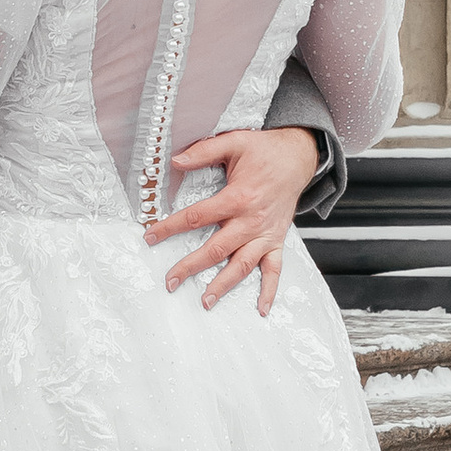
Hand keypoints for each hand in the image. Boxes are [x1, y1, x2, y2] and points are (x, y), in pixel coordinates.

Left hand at [145, 127, 320, 317]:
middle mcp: (252, 220)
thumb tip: (176, 161)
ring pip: (242, 265)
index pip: (197, 216)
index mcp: (238, 197)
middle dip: (191, 266)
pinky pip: (274, 269)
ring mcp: (265, 234)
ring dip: (223, 285)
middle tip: (171, 281)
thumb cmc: (266, 151)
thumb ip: (204, 151)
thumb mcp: (234, 142)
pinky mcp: (277, 240)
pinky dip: (269, 290)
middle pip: (216, 248)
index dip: (171, 227)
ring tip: (206, 301)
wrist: (299, 157)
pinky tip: (260, 308)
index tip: (151, 235)